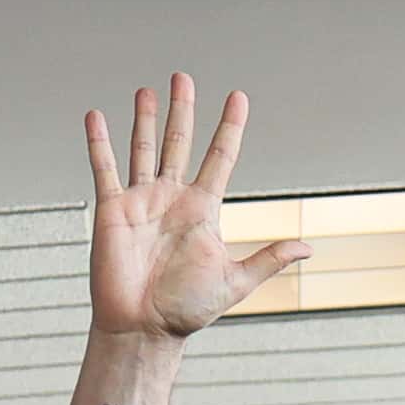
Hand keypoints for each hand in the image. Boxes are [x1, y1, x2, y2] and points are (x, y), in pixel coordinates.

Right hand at [79, 76, 307, 343]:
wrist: (145, 328)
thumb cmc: (188, 309)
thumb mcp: (235, 281)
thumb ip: (268, 259)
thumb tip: (308, 248)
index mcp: (203, 210)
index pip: (220, 158)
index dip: (229, 128)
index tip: (238, 97)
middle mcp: (172, 198)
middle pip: (179, 143)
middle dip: (182, 110)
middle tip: (184, 77)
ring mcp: (141, 201)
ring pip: (143, 148)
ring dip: (145, 118)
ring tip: (149, 90)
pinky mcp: (113, 209)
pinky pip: (104, 168)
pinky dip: (99, 142)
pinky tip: (96, 116)